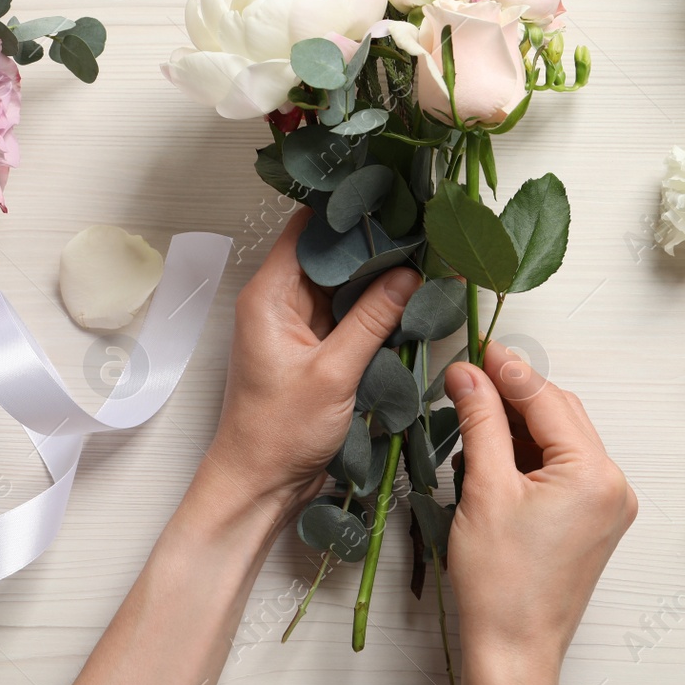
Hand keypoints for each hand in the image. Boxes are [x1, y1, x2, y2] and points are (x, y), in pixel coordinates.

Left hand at [204, 206, 420, 516]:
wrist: (260, 484)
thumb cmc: (278, 433)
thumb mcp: (333, 373)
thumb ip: (373, 319)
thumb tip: (409, 275)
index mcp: (269, 295)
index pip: (306, 230)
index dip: (345, 211)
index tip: (389, 200)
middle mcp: (279, 302)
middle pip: (328, 254)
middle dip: (372, 244)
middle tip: (421, 229)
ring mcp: (297, 325)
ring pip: (342, 284)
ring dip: (376, 277)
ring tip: (423, 258)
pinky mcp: (314, 348)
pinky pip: (346, 314)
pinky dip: (373, 308)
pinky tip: (407, 299)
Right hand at [445, 340, 636, 684]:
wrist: (513, 648)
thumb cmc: (501, 584)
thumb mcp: (484, 489)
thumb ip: (481, 421)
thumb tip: (469, 374)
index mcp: (594, 474)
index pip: (547, 399)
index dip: (507, 370)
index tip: (475, 349)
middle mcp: (613, 484)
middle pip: (559, 413)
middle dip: (513, 394)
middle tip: (468, 378)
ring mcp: (608, 504)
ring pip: (560, 439)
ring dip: (519, 424)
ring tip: (472, 416)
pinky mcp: (593, 520)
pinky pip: (563, 467)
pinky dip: (529, 454)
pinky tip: (493, 452)